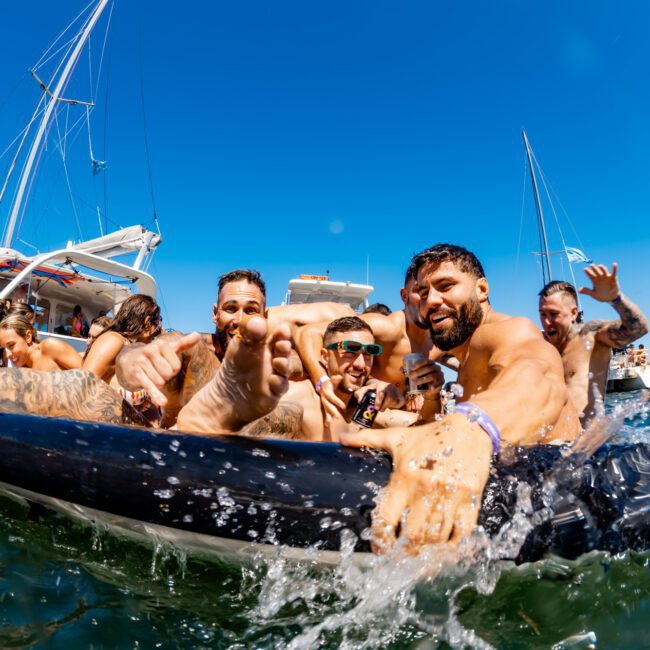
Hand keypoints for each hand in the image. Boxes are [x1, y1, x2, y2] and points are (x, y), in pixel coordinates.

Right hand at [115, 332, 200, 406]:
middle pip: (169, 374)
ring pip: (160, 382)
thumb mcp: (168, 348)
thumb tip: (198, 335)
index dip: (172, 369)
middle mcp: (150, 350)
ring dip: (157, 382)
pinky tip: (163, 402)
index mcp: (162, 344)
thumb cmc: (153, 355)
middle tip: (156, 370)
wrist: (128, 359)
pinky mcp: (136, 374)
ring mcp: (142, 362)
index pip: (176, 366)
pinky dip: (156, 395)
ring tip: (150, 374)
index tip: (164, 364)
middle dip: (165, 376)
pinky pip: (149, 386)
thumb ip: (183, 343)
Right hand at [317, 375, 346, 422]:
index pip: (332, 398)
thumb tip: (339, 377)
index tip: (344, 407)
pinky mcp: (324, 407)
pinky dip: (326, 419)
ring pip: (326, 411)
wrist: (322, 385)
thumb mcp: (332, 379)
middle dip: (332, 412)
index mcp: (327, 392)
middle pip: (328, 406)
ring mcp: (324, 403)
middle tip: (337, 417)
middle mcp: (324, 399)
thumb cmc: (329, 383)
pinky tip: (327, 425)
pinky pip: (325, 413)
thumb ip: (336, 379)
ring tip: (330, 423)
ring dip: (328, 417)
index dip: (337, 402)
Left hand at [339, 413, 491, 553]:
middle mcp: (426, 490)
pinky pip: (461, 534)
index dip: (380, 539)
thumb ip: (367, 439)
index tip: (379, 547)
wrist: (469, 428)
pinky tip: (443, 545)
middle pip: (413, 536)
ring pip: (436, 538)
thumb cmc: (428, 436)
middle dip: (405, 549)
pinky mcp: (471, 500)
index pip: (386, 518)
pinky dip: (452, 545)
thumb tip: (341, 437)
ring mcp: (450, 497)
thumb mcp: (397, 437)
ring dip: (427, 548)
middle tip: (401, 550)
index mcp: (404, 477)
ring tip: (420, 549)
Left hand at [354, 380, 404, 410]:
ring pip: (393, 401)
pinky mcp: (401, 396)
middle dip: (383, 404)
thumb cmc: (376, 391)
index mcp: (380, 384)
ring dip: (387, 406)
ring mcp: (396, 391)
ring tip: (383, 407)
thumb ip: (360, 393)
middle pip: (388, 397)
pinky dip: (395, 406)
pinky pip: (399, 403)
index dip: (378, 400)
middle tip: (379, 410)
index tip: (376, 408)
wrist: (389, 391)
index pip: (380, 391)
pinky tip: (391, 406)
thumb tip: (356, 396)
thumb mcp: (368, 391)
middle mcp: (389, 386)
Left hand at [405, 359, 443, 399]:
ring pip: (431, 376)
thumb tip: (401, 369)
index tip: (411, 368)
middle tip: (410, 376)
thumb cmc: (421, 379)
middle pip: (427, 368)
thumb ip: (408, 371)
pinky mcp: (442, 381)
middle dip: (418, 372)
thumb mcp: (415, 375)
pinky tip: (430, 388)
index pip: (425, 361)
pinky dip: (434, 385)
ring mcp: (440, 374)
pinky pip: (438, 383)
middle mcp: (436, 367)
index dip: (418, 364)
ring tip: (414, 383)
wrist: (429, 389)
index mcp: (431, 363)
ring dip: (422, 379)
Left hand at [579, 263, 619, 302]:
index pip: (591, 276)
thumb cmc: (601, 295)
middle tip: (591, 265)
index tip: (585, 269)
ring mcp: (606, 277)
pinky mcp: (613, 278)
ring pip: (604, 271)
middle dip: (594, 269)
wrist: (610, 298)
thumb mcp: (593, 294)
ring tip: (600, 265)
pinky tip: (614, 264)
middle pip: (597, 272)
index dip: (588, 272)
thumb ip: (587, 291)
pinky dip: (614, 268)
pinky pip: (614, 273)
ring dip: (602, 268)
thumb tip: (578, 290)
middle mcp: (600, 278)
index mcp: (595, 281)